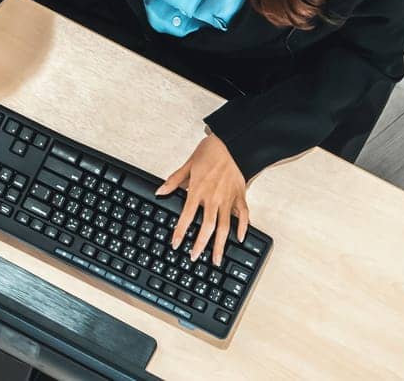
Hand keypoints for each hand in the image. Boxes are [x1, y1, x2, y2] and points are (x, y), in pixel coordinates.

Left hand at [157, 132, 248, 265]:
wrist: (232, 143)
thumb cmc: (209, 152)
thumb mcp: (187, 165)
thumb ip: (174, 181)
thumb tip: (160, 192)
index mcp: (198, 190)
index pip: (187, 217)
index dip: (180, 232)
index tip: (176, 244)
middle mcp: (214, 198)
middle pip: (207, 227)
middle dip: (200, 245)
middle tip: (195, 257)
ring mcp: (228, 199)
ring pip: (225, 227)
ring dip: (220, 245)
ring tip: (216, 259)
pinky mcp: (241, 197)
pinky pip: (243, 216)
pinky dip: (243, 228)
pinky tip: (240, 239)